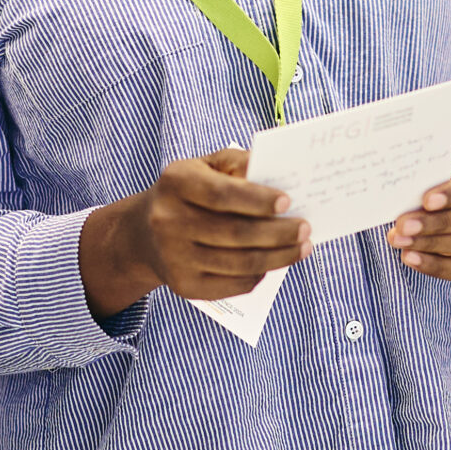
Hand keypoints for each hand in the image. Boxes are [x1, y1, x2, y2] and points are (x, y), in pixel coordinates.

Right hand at [81, 148, 309, 314]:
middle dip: (278, 233)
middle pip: (235, 233)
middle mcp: (168, 221)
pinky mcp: (184, 286)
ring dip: (279, 257)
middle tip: (305, 228)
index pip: (221, 195)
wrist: (145, 233)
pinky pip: (233, 284)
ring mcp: (174, 258)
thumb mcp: (205, 166)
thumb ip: (238, 163)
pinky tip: (276, 263)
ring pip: (239, 263)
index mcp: (175, 183)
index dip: (256, 199)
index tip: (288, 201)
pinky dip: (260, 274)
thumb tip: (276, 172)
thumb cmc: (189, 192)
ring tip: (302, 248)